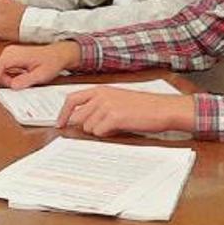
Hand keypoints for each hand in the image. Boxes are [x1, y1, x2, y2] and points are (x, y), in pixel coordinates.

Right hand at [0, 41, 79, 89]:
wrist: (58, 54)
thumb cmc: (52, 62)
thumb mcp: (40, 75)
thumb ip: (25, 81)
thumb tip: (13, 86)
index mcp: (15, 54)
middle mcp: (10, 51)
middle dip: (5, 81)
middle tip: (19, 87)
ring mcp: (10, 53)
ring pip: (1, 70)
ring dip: (8, 79)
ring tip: (24, 82)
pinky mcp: (12, 56)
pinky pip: (5, 69)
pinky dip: (11, 76)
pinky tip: (22, 78)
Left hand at [56, 85, 194, 136]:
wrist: (163, 108)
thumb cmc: (144, 106)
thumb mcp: (117, 99)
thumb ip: (98, 105)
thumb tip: (81, 120)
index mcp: (100, 89)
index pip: (71, 99)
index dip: (63, 113)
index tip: (59, 124)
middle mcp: (100, 96)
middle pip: (78, 117)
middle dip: (85, 126)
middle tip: (100, 129)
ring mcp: (106, 106)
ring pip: (88, 127)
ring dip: (99, 131)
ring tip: (116, 126)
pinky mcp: (114, 117)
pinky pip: (99, 132)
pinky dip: (107, 134)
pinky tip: (119, 129)